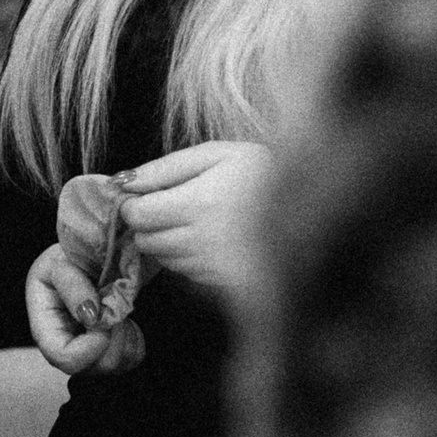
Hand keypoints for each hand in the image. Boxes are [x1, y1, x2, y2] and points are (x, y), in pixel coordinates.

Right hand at [24, 178, 146, 378]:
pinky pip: (127, 363)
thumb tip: (90, 316)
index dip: (86, 349)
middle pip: (87, 369)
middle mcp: (62, 343)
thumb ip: (72, 285)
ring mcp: (85, 350)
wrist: (98, 252)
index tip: (107, 322)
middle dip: (110, 343)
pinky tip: (129, 323)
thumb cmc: (74, 253)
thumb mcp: (64, 260)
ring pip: (109, 368)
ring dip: (124, 341)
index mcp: (43, 322)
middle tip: (119, 312)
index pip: (61, 356)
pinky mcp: (106, 351)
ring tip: (123, 313)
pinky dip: (134, 344)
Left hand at [116, 140, 270, 303]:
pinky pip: (187, 273)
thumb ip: (166, 167)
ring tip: (193, 221)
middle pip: (146, 241)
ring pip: (164, 259)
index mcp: (196, 204)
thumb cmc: (263, 173)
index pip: (137, 216)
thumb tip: (124, 181)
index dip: (134, 204)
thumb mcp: (217, 154)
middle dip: (149, 224)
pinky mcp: (224, 282)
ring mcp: (213, 266)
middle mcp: (201, 241)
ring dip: (167, 242)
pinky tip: (209, 238)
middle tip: (169, 207)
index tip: (147, 195)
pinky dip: (188, 257)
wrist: (311, 207)